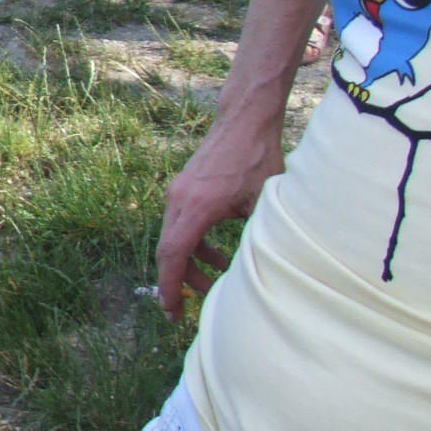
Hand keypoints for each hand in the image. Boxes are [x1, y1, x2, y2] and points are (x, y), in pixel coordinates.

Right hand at [155, 107, 284, 317]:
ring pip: (175, 238)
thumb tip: (250, 271)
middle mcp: (179, 200)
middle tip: (183, 310)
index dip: (170, 286)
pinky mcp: (184, 187)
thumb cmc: (257, 158)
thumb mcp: (261, 204)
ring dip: (191, 262)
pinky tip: (217, 254)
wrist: (244, 120)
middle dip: (177, 282)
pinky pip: (182, 224)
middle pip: (169, 250)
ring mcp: (178, 192)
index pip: (174, 255)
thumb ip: (250, 237)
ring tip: (214, 280)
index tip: (171, 310)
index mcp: (196, 207)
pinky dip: (194, 244)